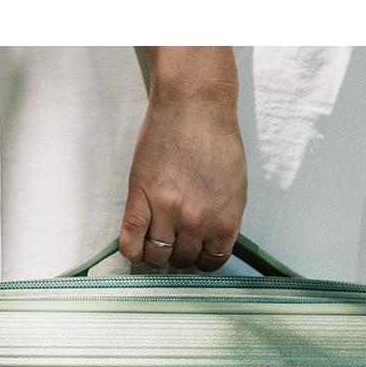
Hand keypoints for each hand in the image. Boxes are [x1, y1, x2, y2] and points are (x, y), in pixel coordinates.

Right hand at [120, 48, 245, 271]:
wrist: (194, 103)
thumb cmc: (217, 139)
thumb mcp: (234, 188)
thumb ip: (223, 219)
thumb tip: (210, 243)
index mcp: (224, 221)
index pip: (211, 262)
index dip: (201, 258)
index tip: (195, 251)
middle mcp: (197, 222)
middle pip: (182, 260)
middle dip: (178, 254)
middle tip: (174, 239)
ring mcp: (167, 212)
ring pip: (157, 256)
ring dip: (156, 253)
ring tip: (156, 238)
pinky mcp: (140, 199)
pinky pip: (130, 243)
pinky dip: (132, 252)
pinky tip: (136, 246)